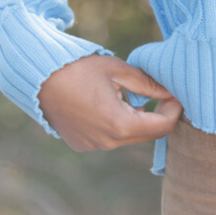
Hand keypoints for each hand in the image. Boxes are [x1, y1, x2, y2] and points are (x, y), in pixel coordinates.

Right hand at [38, 54, 183, 151]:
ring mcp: (92, 145)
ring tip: (133, 93)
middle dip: (158, 115)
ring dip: (137, 118)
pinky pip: (109, 137)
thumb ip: (148, 84)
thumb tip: (171, 92)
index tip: (176, 93)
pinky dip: (118, 123)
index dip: (174, 110)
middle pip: (147, 134)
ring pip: (128, 136)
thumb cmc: (80, 69)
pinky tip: (112, 101)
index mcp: (119, 125)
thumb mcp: (119, 70)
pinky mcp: (81, 144)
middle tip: (162, 92)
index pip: (162, 127)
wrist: (39, 78)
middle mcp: (107, 142)